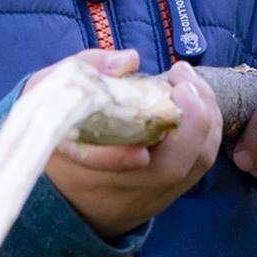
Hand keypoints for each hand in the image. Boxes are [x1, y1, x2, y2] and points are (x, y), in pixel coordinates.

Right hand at [26, 49, 222, 240]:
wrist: (62, 189)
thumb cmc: (59, 127)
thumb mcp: (49, 92)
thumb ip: (85, 69)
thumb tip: (129, 60)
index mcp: (73, 162)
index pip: (100, 164)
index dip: (119, 154)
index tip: (140, 124)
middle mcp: (115, 186)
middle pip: (167, 168)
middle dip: (189, 118)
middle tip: (182, 77)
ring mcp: (145, 195)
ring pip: (192, 166)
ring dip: (204, 119)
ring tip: (191, 84)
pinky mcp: (165, 196)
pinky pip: (198, 166)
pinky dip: (206, 132)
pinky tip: (196, 103)